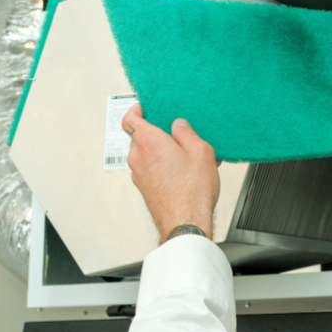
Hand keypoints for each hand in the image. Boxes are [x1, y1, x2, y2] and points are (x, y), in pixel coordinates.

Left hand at [122, 104, 219, 241]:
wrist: (186, 223)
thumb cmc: (191, 192)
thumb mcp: (201, 152)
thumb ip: (187, 133)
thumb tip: (179, 126)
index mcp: (148, 142)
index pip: (129, 118)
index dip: (136, 110)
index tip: (144, 107)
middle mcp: (138, 157)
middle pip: (140, 137)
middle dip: (158, 134)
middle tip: (178, 135)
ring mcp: (139, 175)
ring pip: (147, 155)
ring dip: (162, 152)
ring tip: (187, 157)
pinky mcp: (144, 188)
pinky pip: (150, 170)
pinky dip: (162, 166)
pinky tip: (184, 173)